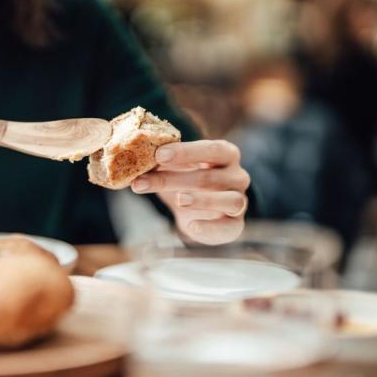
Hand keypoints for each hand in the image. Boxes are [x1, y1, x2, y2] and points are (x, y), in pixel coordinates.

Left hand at [131, 140, 249, 244]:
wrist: (204, 213)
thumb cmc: (189, 181)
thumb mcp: (176, 169)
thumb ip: (163, 163)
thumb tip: (135, 160)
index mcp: (226, 154)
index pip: (211, 149)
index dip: (186, 152)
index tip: (158, 155)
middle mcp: (237, 176)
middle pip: (209, 176)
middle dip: (173, 179)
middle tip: (144, 180)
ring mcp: (240, 200)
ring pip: (226, 200)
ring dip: (201, 200)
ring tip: (178, 200)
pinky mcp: (235, 224)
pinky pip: (228, 226)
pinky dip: (209, 227)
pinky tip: (192, 226)